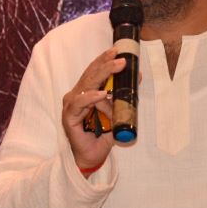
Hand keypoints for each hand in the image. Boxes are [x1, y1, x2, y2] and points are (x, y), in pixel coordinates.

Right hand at [61, 48, 125, 170]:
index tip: (118, 50)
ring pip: (87, 85)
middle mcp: (76, 95)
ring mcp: (71, 105)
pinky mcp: (69, 117)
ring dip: (103, 74)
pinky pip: (80, 103)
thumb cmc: (103, 135)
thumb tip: (137, 77)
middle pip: (91, 74)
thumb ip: (123, 96)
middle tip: (121, 57)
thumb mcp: (118, 111)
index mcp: (86, 92)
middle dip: (107, 63)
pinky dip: (91, 97)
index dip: (105, 60)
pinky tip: (101, 94)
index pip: (94, 71)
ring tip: (118, 67)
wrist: (93, 156)